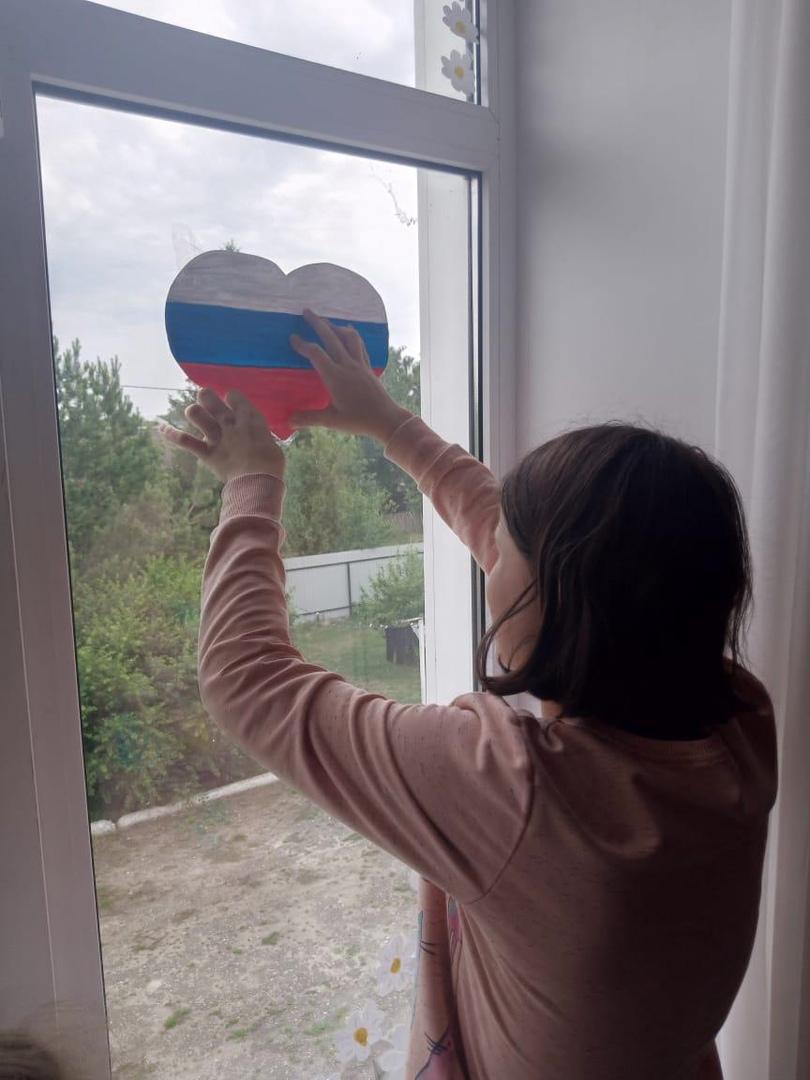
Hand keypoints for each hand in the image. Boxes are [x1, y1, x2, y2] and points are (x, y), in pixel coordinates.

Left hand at [158, 387, 285, 482]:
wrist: (259, 482)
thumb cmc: (271, 465)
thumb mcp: (271, 444)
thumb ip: (259, 435)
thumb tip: (258, 438)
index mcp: (249, 418)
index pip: (234, 395)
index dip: (231, 397)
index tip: (232, 403)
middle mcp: (230, 423)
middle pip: (209, 398)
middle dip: (206, 398)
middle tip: (208, 402)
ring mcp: (216, 437)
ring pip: (195, 414)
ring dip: (194, 413)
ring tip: (196, 415)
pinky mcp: (207, 453)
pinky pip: (185, 440)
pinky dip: (171, 434)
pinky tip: (160, 427)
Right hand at [289, 309, 412, 441]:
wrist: (386, 419)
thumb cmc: (359, 421)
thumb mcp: (332, 421)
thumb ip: (309, 418)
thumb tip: (289, 420)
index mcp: (335, 377)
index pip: (316, 354)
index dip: (303, 344)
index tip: (293, 337)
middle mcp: (348, 365)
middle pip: (331, 337)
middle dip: (318, 323)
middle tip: (307, 311)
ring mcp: (360, 365)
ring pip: (349, 337)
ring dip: (336, 327)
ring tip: (327, 322)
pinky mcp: (369, 367)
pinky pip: (360, 345)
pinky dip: (352, 336)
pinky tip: (349, 333)